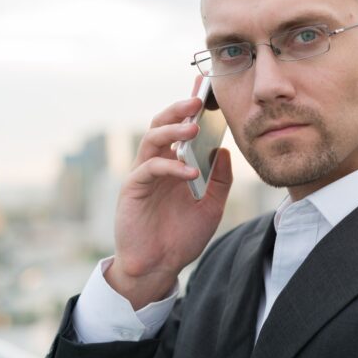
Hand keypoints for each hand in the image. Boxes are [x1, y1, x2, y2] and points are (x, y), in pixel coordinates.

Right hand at [108, 76, 232, 308]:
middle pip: (162, 125)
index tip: (204, 90)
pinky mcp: (133, 190)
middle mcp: (157, 165)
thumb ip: (219, 180)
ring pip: (151, 139)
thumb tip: (224, 150)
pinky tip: (189, 172)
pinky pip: (149, 169)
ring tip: (192, 127)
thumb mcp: (211, 207)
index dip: (189, 110)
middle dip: (178, 110)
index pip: (180, 130)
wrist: (160, 267)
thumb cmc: (181, 237)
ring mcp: (143, 175)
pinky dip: (170, 167)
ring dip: (172, 130)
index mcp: (174, 165)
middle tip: (197, 100)